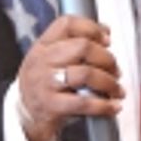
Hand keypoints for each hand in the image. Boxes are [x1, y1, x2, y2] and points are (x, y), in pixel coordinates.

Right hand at [15, 16, 122, 140]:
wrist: (24, 116)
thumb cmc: (44, 85)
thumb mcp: (49, 59)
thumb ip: (72, 45)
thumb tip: (105, 33)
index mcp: (42, 45)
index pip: (67, 24)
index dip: (92, 28)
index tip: (107, 40)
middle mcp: (42, 61)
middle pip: (83, 47)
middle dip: (107, 59)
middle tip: (115, 70)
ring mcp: (46, 83)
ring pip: (86, 73)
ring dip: (109, 82)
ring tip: (116, 89)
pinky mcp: (52, 105)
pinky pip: (84, 102)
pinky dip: (104, 105)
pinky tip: (113, 107)